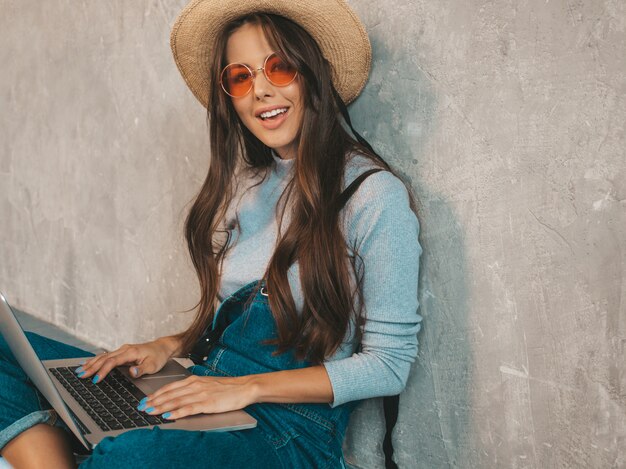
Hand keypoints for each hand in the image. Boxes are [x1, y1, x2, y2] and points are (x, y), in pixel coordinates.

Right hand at [74, 336, 179, 383]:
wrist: (162, 347)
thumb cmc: (158, 356)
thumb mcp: (153, 365)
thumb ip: (142, 369)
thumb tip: (132, 372)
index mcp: (131, 352)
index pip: (113, 361)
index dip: (103, 370)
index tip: (95, 379)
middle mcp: (124, 349)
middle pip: (104, 358)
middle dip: (91, 367)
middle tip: (80, 375)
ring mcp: (122, 350)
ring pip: (103, 356)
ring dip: (91, 363)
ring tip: (79, 370)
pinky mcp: (121, 352)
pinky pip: (106, 356)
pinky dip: (95, 360)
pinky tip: (87, 363)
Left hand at [137, 375, 256, 419]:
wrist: (244, 387)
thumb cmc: (227, 388)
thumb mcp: (207, 384)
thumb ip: (193, 389)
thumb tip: (180, 396)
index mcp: (194, 380)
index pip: (170, 387)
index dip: (156, 394)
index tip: (145, 399)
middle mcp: (195, 385)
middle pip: (170, 394)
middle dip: (153, 401)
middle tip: (141, 407)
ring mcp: (201, 394)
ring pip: (176, 401)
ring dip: (161, 407)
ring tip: (149, 411)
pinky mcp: (208, 403)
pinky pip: (189, 408)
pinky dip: (177, 412)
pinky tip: (168, 416)